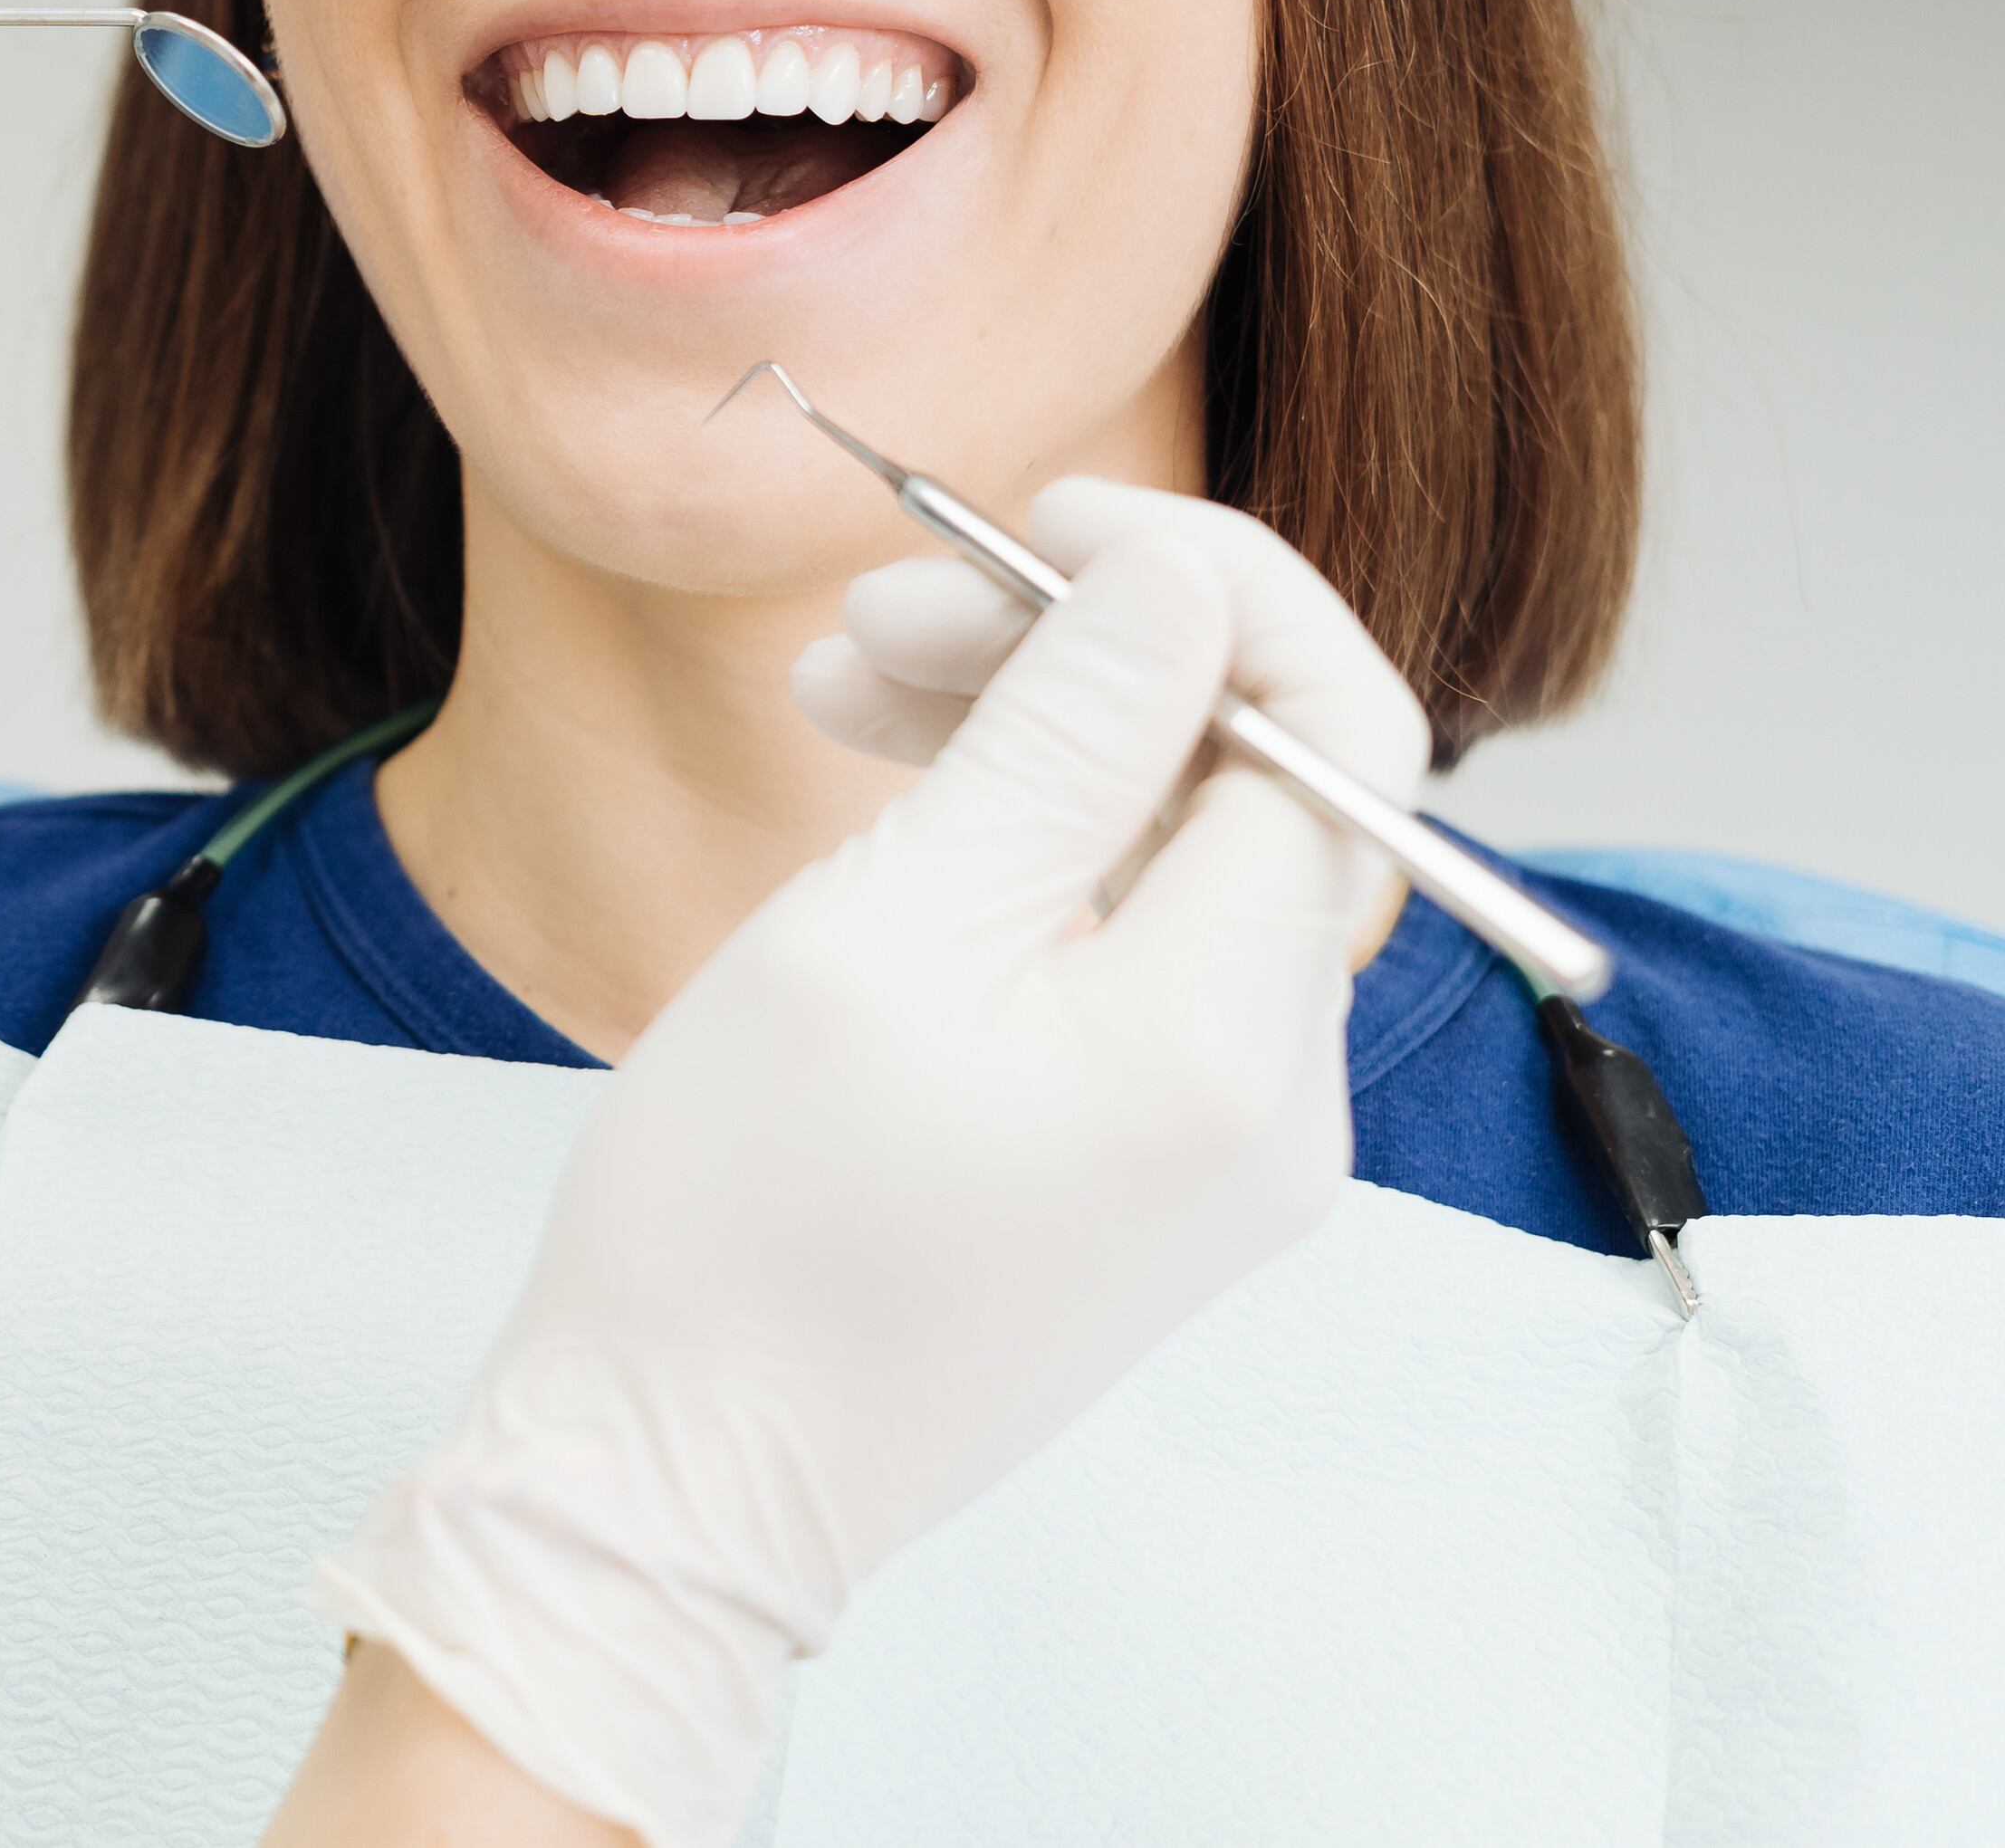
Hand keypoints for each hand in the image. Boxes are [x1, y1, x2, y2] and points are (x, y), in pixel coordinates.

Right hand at [309, 483, 1413, 1847]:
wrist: (676, 1484)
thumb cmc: (746, 1225)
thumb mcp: (889, 925)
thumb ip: (1061, 735)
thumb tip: (1174, 580)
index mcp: (1235, 1042)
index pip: (1328, 730)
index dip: (1202, 586)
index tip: (1044, 520)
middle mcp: (1275, 1102)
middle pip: (1257, 784)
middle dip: (1086, 653)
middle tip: (882, 602)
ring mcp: (1214, 1145)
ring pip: (1179, 858)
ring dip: (1036, 740)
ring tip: (843, 687)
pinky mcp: (1139, 1167)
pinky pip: (1130, 954)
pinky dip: (1027, 852)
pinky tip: (895, 797)